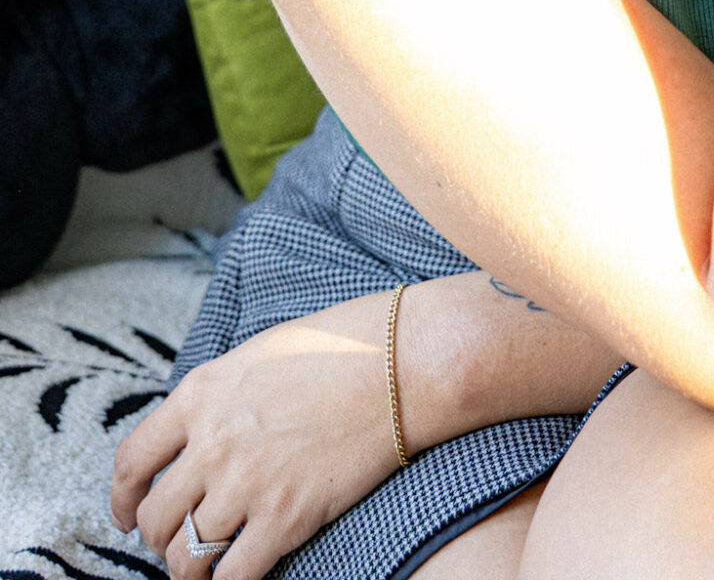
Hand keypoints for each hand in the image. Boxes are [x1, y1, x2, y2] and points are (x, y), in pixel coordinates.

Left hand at [110, 290, 398, 577]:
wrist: (399, 365)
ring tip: (202, 568)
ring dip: (188, 569)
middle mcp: (212, 443)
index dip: (122, 499)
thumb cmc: (338, 348)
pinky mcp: (285, 518)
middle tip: (175, 541)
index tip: (127, 514)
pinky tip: (235, 576)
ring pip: (185, 555)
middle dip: (158, 538)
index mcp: (201, 394)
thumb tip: (195, 435)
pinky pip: (233, 577)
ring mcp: (247, 484)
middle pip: (155, 517)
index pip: (131, 461)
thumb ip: (217, 396)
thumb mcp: (257, 353)